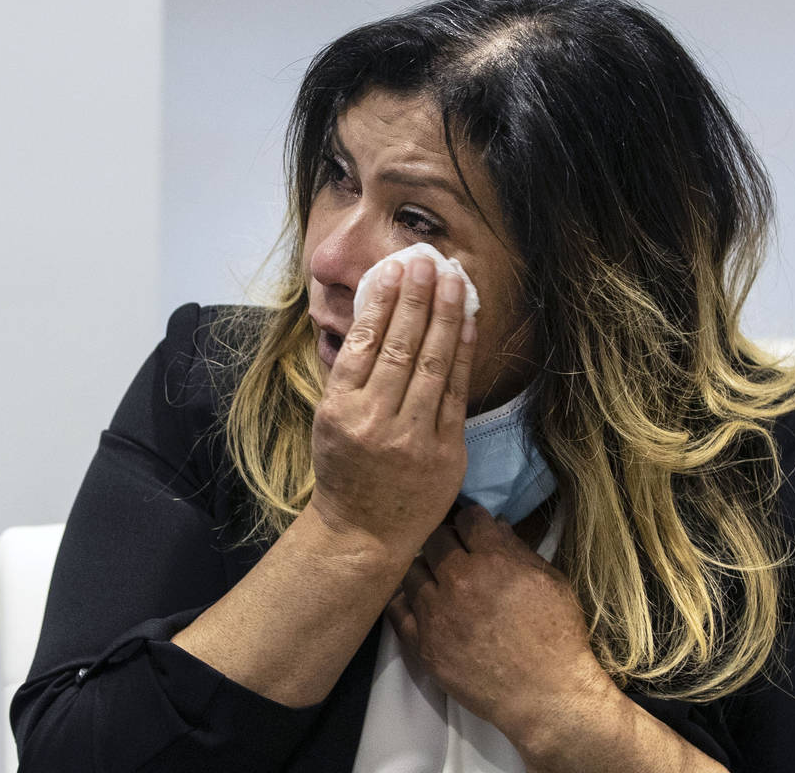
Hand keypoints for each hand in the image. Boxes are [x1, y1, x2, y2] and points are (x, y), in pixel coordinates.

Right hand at [310, 256, 476, 557]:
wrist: (363, 532)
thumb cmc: (344, 469)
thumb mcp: (329, 419)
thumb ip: (349, 373)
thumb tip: (375, 314)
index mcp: (341, 410)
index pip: (364, 344)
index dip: (382, 302)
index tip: (395, 270)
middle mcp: (376, 422)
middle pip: (401, 347)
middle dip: (417, 298)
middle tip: (428, 261)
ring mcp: (414, 439)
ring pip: (434, 364)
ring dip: (445, 316)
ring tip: (453, 279)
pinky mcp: (446, 452)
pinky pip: (457, 392)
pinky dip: (463, 353)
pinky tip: (466, 322)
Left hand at [386, 503, 619, 758]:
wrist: (546, 696)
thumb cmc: (557, 636)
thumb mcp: (552, 582)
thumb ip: (519, 550)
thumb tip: (494, 525)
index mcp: (494, 559)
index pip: (466, 518)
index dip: (471, 520)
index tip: (473, 529)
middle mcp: (459, 580)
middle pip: (435, 538)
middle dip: (447, 540)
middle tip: (455, 552)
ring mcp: (436, 612)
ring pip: (412, 569)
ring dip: (426, 569)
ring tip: (438, 579)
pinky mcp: (423, 643)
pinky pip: (397, 609)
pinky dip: (407, 600)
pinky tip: (419, 601)